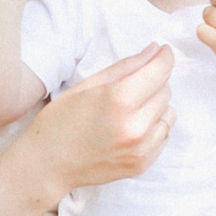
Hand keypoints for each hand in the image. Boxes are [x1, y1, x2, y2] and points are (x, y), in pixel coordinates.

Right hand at [15, 43, 174, 204]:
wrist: (48, 164)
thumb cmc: (61, 119)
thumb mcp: (89, 84)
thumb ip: (126, 66)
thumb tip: (155, 49)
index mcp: (119, 100)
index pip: (159, 72)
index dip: (165, 57)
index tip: (164, 52)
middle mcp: (134, 126)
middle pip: (165, 91)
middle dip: (154, 82)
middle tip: (133, 85)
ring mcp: (139, 149)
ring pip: (168, 115)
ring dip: (156, 106)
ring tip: (133, 108)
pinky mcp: (141, 165)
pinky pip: (163, 137)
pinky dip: (153, 127)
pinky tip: (133, 126)